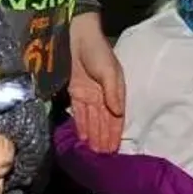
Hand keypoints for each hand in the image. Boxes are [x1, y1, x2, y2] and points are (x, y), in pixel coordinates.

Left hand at [66, 14, 125, 152]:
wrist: (76, 36)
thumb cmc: (97, 50)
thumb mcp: (109, 71)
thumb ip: (113, 93)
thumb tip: (118, 113)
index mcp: (115, 91)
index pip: (116, 117)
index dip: (115, 133)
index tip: (114, 149)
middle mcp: (102, 96)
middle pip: (103, 122)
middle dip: (104, 139)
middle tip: (103, 157)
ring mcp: (88, 95)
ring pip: (92, 120)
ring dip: (93, 135)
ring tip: (94, 152)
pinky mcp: (75, 92)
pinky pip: (79, 113)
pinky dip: (81, 125)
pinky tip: (83, 138)